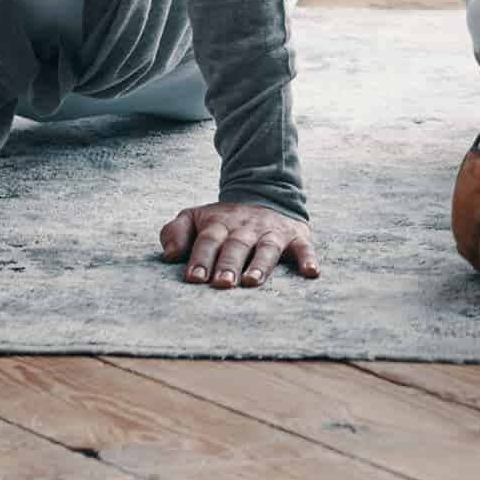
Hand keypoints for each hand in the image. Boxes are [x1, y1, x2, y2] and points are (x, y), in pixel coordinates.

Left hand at [160, 202, 319, 287]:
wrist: (264, 195)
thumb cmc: (223, 221)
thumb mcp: (195, 217)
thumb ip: (176, 232)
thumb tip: (169, 255)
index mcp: (219, 223)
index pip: (208, 240)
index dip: (201, 258)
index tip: (194, 278)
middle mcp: (246, 227)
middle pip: (236, 245)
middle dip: (228, 264)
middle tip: (222, 284)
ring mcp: (272, 231)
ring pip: (267, 247)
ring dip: (260, 264)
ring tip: (252, 281)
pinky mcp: (296, 236)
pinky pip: (304, 247)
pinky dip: (308, 259)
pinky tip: (311, 273)